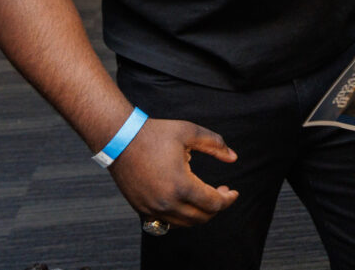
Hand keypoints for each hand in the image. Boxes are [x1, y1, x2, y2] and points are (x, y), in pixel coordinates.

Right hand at [108, 117, 238, 227]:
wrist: (120, 139)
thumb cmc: (155, 134)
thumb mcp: (190, 132)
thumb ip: (215, 144)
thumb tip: (233, 157)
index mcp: (181, 185)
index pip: (213, 204)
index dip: (228, 199)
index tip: (233, 192)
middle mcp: (166, 203)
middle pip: (201, 218)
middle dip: (217, 207)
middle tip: (222, 191)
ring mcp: (152, 209)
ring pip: (185, 223)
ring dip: (200, 213)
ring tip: (206, 196)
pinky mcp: (142, 210)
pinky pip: (168, 223)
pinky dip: (182, 217)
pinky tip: (187, 202)